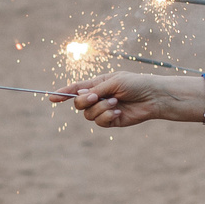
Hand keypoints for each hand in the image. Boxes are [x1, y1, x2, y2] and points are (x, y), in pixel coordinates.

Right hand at [66, 72, 204, 128]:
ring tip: (115, 103)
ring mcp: (104, 110)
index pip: (76, 88)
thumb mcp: (114, 81)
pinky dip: (107, 117)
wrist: (153, 97)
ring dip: (100, 108)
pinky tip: (118, 112)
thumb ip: (96, 88)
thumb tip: (81, 94)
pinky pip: (100, 122)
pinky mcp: (111, 121)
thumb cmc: (136, 84)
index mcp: (97, 84)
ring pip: (88, 115)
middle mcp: (98, 97)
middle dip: (84, 100)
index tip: (51, 97)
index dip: (63, 93)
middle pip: (78, 103)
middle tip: (97, 96)